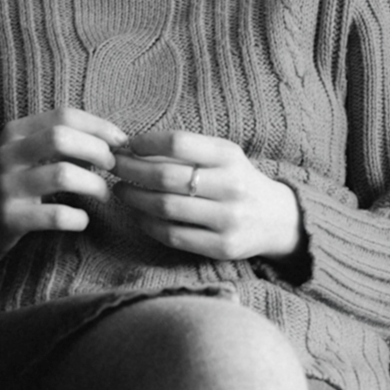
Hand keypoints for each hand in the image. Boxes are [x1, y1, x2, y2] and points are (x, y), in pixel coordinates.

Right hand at [0, 107, 126, 275]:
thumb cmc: (12, 183)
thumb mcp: (28, 154)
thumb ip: (62, 144)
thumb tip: (107, 142)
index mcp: (15, 132)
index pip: (64, 115)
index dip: (98, 126)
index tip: (121, 141)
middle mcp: (8, 154)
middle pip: (61, 137)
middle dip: (97, 150)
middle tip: (112, 166)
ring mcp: (7, 186)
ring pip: (62, 174)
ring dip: (94, 184)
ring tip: (104, 193)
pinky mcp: (10, 218)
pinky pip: (55, 215)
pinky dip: (78, 218)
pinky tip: (82, 220)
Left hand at [112, 130, 303, 262]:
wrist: (277, 219)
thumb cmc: (237, 180)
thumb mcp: (222, 156)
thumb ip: (185, 150)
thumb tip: (131, 146)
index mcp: (230, 156)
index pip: (178, 142)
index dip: (145, 143)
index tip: (126, 145)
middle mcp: (231, 186)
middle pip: (166, 176)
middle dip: (130, 170)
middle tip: (112, 167)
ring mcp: (228, 219)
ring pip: (165, 207)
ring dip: (134, 198)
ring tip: (120, 190)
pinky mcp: (222, 247)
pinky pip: (173, 235)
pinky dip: (147, 223)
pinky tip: (138, 214)